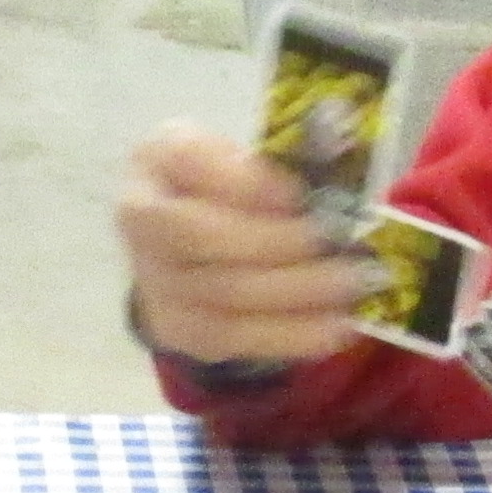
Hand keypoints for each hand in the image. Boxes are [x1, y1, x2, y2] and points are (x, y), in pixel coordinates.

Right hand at [116, 126, 378, 372]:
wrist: (184, 236)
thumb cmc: (224, 183)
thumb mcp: (243, 154)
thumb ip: (271, 164)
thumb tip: (323, 188)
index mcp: (158, 158)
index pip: (189, 162)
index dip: (244, 182)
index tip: (299, 193)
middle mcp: (140, 217)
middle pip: (203, 237)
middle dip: (277, 244)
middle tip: (341, 246)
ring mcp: (153, 278)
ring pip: (222, 295)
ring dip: (294, 295)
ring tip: (351, 288)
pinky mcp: (175, 328)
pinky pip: (233, 338)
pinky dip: (288, 335)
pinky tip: (333, 327)